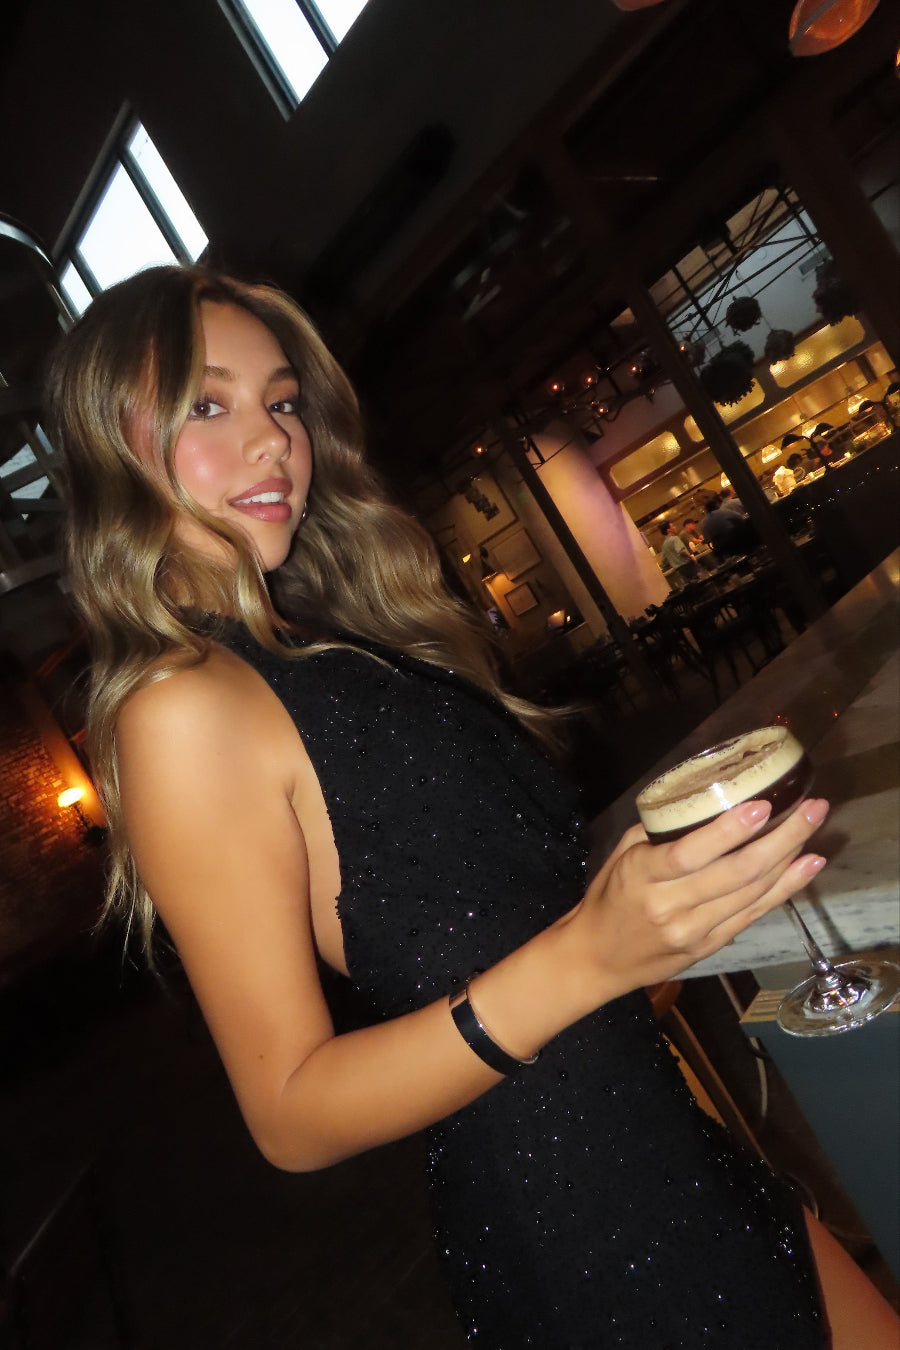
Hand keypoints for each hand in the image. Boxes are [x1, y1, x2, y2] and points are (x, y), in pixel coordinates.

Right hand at [566, 798, 828, 1001]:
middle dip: (781, 838)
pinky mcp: (710, 947)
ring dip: (790, 860)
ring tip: (814, 827)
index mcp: (641, 876)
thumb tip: (706, 800)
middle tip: (813, 809)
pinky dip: (784, 889)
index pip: (690, 854)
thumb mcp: (622, 855)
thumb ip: (660, 831)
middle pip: (736, 873)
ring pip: (752, 893)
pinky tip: (806, 866)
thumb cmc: (609, 897)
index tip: (763, 806)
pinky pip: (753, 914)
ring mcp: (693, 931)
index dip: (729, 832)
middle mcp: (670, 906)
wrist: (597, 958)